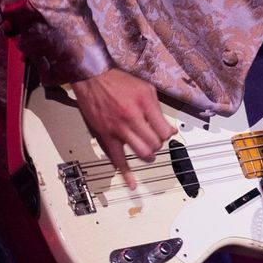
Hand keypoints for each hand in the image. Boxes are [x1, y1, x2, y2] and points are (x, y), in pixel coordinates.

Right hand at [71, 68, 175, 190]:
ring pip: (141, 152)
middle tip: (155, 141)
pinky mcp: (106, 136)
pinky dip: (126, 174)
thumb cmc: (118, 82)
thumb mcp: (145, 88)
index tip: (167, 133)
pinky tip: (132, 184)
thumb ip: (158, 109)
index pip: (164, 130)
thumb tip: (169, 127)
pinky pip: (117, 159)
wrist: (92, 79)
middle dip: (158, 145)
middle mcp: (133, 116)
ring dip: (148, 155)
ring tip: (148, 153)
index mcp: (145, 103)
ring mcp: (119, 128)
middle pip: (155, 143)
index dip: (168, 134)